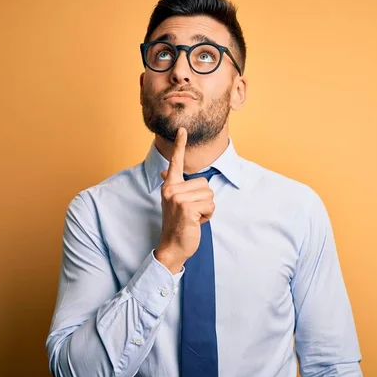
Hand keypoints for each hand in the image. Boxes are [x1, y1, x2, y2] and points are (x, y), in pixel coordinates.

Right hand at [154, 127, 215, 273]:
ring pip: (210, 195)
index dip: (180, 145)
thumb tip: (166, 171)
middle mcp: (171, 189)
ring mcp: (178, 198)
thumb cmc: (178, 225)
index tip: (182, 129)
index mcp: (170, 186)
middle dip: (205, 200)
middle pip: (205, 184)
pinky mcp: (186, 208)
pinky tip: (196, 222)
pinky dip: (208, 216)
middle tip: (192, 213)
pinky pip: (210, 206)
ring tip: (194, 218)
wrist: (172, 246)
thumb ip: (173, 185)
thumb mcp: (173, 202)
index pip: (176, 162)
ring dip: (207, 209)